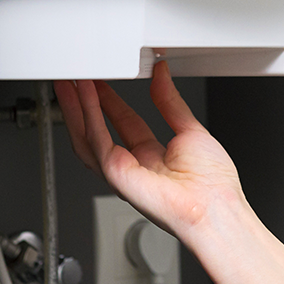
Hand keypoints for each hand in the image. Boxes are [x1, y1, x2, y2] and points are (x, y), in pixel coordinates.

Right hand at [54, 62, 245, 239]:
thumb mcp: (190, 130)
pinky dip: (90, 116)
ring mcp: (122, 172)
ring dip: (77, 108)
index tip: (102, 82)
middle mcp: (133, 165)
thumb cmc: (212, 186)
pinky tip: (86, 96)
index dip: (110, 101)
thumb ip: (171, 102)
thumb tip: (161, 76)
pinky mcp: (116, 174)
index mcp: (152, 157)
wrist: (214, 208)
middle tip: (75, 79)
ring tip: (70, 84)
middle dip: (84, 103)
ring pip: (88, 137)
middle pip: (99, 130)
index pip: (123, 123)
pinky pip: (98, 141)